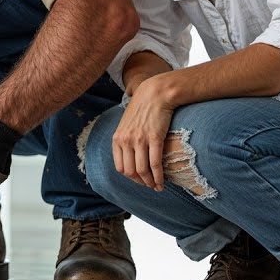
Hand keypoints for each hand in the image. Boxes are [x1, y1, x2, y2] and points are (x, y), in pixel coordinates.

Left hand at [111, 75, 176, 190]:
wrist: (155, 93)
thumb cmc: (143, 108)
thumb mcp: (127, 124)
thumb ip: (126, 139)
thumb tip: (131, 156)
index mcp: (117, 138)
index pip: (120, 167)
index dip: (130, 177)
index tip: (139, 180)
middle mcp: (126, 141)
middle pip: (130, 172)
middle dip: (140, 182)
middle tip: (149, 185)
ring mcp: (139, 140)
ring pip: (142, 170)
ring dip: (150, 182)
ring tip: (157, 186)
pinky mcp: (154, 138)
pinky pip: (155, 164)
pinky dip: (158, 176)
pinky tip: (162, 182)